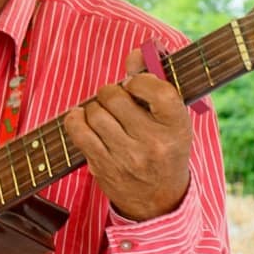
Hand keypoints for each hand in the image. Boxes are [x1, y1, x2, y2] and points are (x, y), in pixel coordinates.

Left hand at [63, 49, 191, 221]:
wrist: (158, 200)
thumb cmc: (165, 150)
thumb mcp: (171, 121)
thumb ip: (154, 85)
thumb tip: (136, 52)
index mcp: (177, 127)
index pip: (158, 91)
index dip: (140, 80)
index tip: (135, 84)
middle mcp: (153, 142)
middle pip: (117, 98)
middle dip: (111, 92)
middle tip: (114, 97)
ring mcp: (126, 156)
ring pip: (95, 113)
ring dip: (94, 107)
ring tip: (102, 112)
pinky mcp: (103, 166)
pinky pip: (79, 133)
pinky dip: (75, 119)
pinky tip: (81, 117)